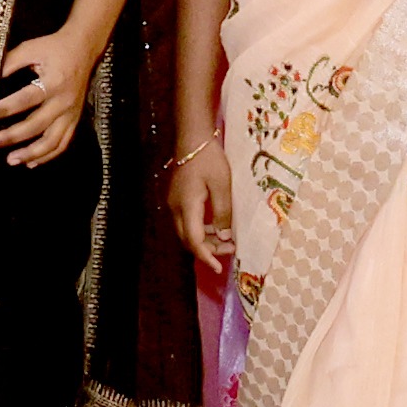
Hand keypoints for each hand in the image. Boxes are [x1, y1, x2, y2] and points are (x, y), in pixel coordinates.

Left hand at [0, 28, 99, 163]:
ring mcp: (71, 113)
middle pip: (37, 125)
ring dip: (31, 154)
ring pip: (52, 141)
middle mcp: (64, 101)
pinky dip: (47, 156)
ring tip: (10, 160)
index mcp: (54, 82)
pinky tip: (30, 163)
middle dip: (13, 136)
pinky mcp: (75, 120)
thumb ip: (10, 62)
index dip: (5, 108)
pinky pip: (63, 143)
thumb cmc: (54, 47)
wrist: (84, 48)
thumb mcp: (31, 48)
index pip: (26, 98)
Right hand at [170, 140, 233, 273]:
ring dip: (205, 240)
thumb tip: (223, 237)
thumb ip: (223, 213)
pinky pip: (188, 222)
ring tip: (227, 241)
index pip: (194, 241)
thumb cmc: (209, 159)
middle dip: (208, 250)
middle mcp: (176, 208)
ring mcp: (175, 203)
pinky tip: (217, 227)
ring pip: (187, 232)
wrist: (193, 138)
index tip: (219, 268)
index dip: (207, 257)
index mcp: (186, 207)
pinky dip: (202, 230)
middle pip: (188, 240)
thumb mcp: (222, 185)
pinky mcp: (178, 199)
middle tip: (231, 250)